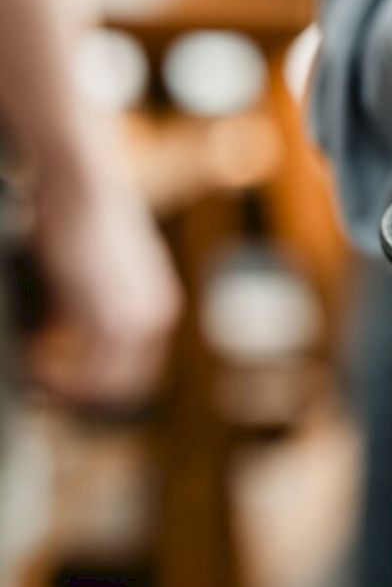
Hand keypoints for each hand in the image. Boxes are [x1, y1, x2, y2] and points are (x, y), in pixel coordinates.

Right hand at [28, 162, 180, 405]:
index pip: (138, 367)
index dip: (101, 384)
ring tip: (41, 384)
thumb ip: (85, 307)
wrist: (82, 191)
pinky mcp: (110, 319)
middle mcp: (156, 316)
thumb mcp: (92, 270)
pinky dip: (62, 381)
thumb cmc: (79, 222)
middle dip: (85, 395)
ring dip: (71, 391)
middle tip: (47, 394)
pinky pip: (90, 374)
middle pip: (127, 384)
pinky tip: (39, 374)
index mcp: (158, 306)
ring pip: (107, 384)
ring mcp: (137, 320)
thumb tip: (53, 336)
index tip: (64, 386)